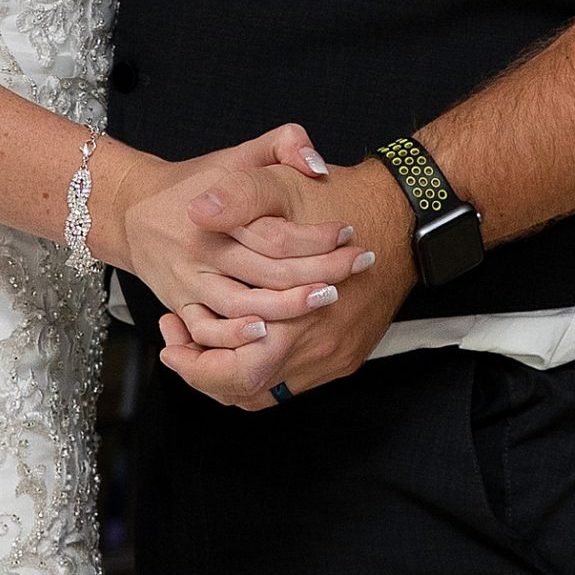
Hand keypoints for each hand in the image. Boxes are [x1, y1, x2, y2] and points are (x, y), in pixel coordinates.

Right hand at [98, 126, 377, 373]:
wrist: (133, 210)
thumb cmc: (196, 182)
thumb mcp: (237, 153)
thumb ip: (282, 143)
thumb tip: (316, 165)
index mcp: (218, 208)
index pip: (274, 231)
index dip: (316, 236)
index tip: (347, 232)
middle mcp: (203, 247)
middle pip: (268, 270)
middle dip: (320, 271)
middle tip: (358, 265)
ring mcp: (190, 279)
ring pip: (243, 303)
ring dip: (288, 306)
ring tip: (328, 298)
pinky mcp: (180, 304)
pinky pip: (207, 329)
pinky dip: (235, 336)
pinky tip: (268, 334)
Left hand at [158, 155, 415, 409]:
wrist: (403, 215)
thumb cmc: (342, 201)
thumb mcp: (281, 183)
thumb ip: (239, 196)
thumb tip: (199, 211)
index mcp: (294, 320)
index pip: (233, 373)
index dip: (194, 366)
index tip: (171, 345)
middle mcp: (316, 349)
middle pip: (247, 391)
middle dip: (207, 375)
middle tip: (180, 349)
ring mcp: (334, 357)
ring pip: (270, 391)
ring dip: (233, 375)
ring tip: (204, 348)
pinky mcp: (346, 355)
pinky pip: (296, 381)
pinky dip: (265, 371)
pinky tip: (246, 345)